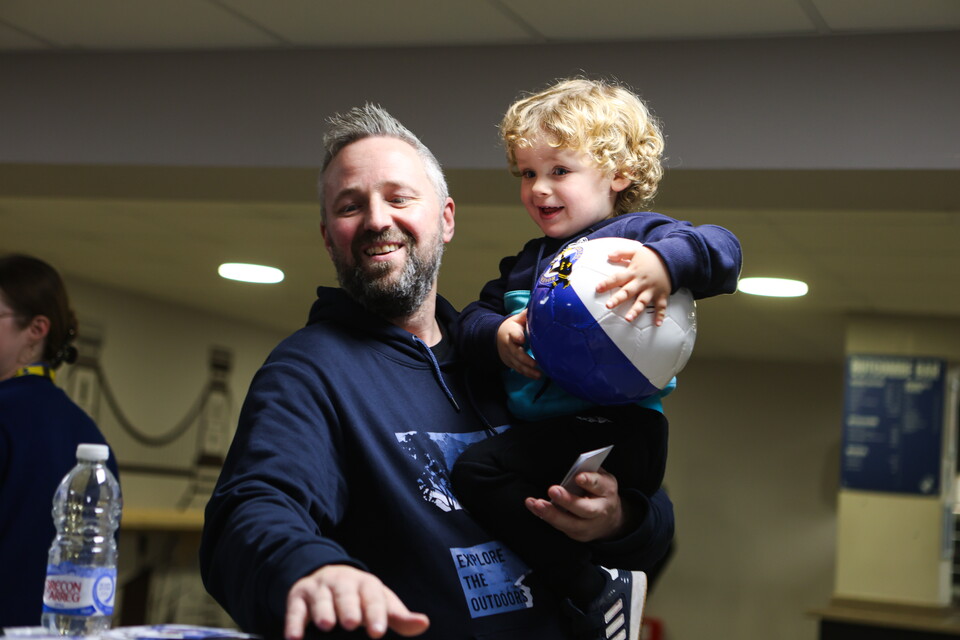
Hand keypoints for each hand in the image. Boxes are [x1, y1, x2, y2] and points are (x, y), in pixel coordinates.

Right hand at [285, 564, 429, 639]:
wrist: (327, 576)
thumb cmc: (360, 598)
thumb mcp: (380, 604)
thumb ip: (399, 618)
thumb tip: (424, 623)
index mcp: (366, 585)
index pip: (373, 598)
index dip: (376, 614)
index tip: (378, 632)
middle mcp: (342, 583)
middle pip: (346, 594)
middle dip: (349, 608)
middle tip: (352, 623)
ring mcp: (319, 588)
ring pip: (320, 598)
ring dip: (323, 611)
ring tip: (327, 624)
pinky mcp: (298, 596)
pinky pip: (295, 610)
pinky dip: (294, 623)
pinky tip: (294, 638)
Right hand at [496, 310, 539, 378]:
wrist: (496, 338)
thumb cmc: (511, 327)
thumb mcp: (516, 319)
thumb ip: (526, 315)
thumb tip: (539, 305)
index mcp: (510, 332)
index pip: (513, 334)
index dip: (516, 336)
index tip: (522, 339)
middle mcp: (508, 345)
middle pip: (515, 353)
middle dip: (525, 359)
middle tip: (535, 364)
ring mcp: (508, 355)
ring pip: (517, 364)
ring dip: (528, 370)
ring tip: (539, 374)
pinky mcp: (510, 363)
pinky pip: (518, 369)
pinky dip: (527, 374)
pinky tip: (537, 376)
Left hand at [524, 468, 631, 542]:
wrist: (610, 520)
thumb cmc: (599, 491)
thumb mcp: (600, 478)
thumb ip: (588, 472)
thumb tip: (572, 469)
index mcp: (607, 490)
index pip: (599, 485)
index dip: (590, 481)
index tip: (578, 477)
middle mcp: (601, 510)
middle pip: (585, 509)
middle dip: (568, 501)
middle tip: (553, 490)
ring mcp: (589, 525)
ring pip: (571, 523)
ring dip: (552, 514)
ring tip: (537, 504)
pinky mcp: (578, 534)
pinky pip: (560, 526)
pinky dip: (545, 516)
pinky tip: (534, 507)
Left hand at [595, 246, 671, 324]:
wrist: (672, 258)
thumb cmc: (652, 256)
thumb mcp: (635, 251)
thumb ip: (622, 252)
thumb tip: (608, 255)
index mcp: (633, 272)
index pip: (618, 278)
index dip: (607, 283)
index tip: (598, 288)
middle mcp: (641, 282)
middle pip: (628, 291)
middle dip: (618, 299)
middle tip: (608, 306)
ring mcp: (652, 290)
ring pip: (642, 301)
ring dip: (635, 310)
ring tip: (628, 319)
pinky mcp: (661, 294)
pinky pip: (661, 306)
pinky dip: (660, 315)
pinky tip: (657, 324)